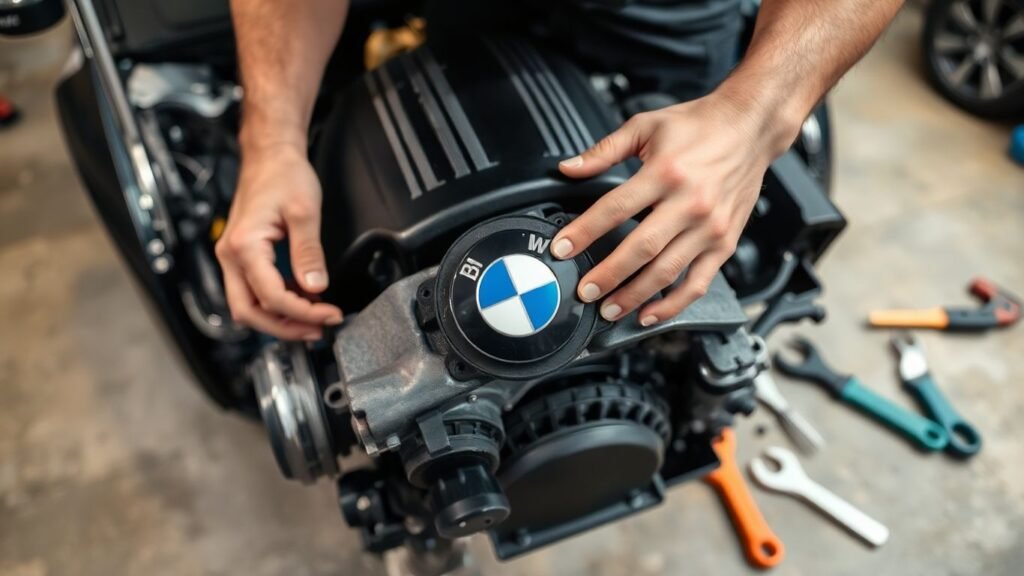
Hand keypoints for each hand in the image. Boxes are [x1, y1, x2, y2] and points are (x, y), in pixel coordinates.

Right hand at [215, 144, 342, 339]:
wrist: (269, 156)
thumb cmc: (283, 175)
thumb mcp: (304, 211)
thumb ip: (309, 252)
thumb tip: (316, 287)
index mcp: (244, 246)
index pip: (271, 297)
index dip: (303, 312)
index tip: (331, 314)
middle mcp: (230, 256)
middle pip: (250, 312)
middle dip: (285, 327)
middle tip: (318, 329)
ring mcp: (232, 258)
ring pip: (248, 306)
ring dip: (279, 319)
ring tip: (313, 320)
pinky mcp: (241, 258)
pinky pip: (253, 291)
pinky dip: (276, 303)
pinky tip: (302, 302)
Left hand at [551, 94, 781, 325]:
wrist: (750, 127)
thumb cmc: (699, 126)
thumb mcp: (646, 126)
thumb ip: (604, 150)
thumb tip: (567, 168)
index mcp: (665, 172)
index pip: (615, 208)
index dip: (584, 231)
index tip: (562, 248)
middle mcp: (690, 202)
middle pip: (641, 248)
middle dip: (608, 275)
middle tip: (584, 291)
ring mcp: (710, 227)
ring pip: (667, 272)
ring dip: (635, 296)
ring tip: (609, 309)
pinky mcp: (725, 243)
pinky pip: (698, 282)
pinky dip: (673, 304)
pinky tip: (650, 314)